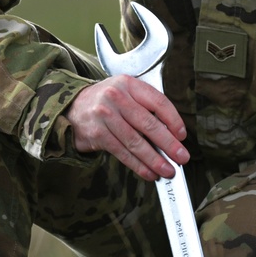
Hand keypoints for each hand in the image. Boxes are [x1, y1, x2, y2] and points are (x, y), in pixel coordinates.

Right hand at [67, 75, 189, 180]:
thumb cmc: (107, 101)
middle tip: (181, 157)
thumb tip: (172, 134)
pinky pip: (122, 152)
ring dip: (154, 159)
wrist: (73, 107)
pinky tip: (148, 172)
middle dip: (168, 144)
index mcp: (129, 84)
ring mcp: (105, 115)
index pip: (158, 101)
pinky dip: (138, 165)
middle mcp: (116, 97)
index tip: (182, 135)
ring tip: (167, 170)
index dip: (173, 120)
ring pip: (135, 142)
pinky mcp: (97, 134)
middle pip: (148, 124)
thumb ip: (146, 106)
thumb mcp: (126, 92)